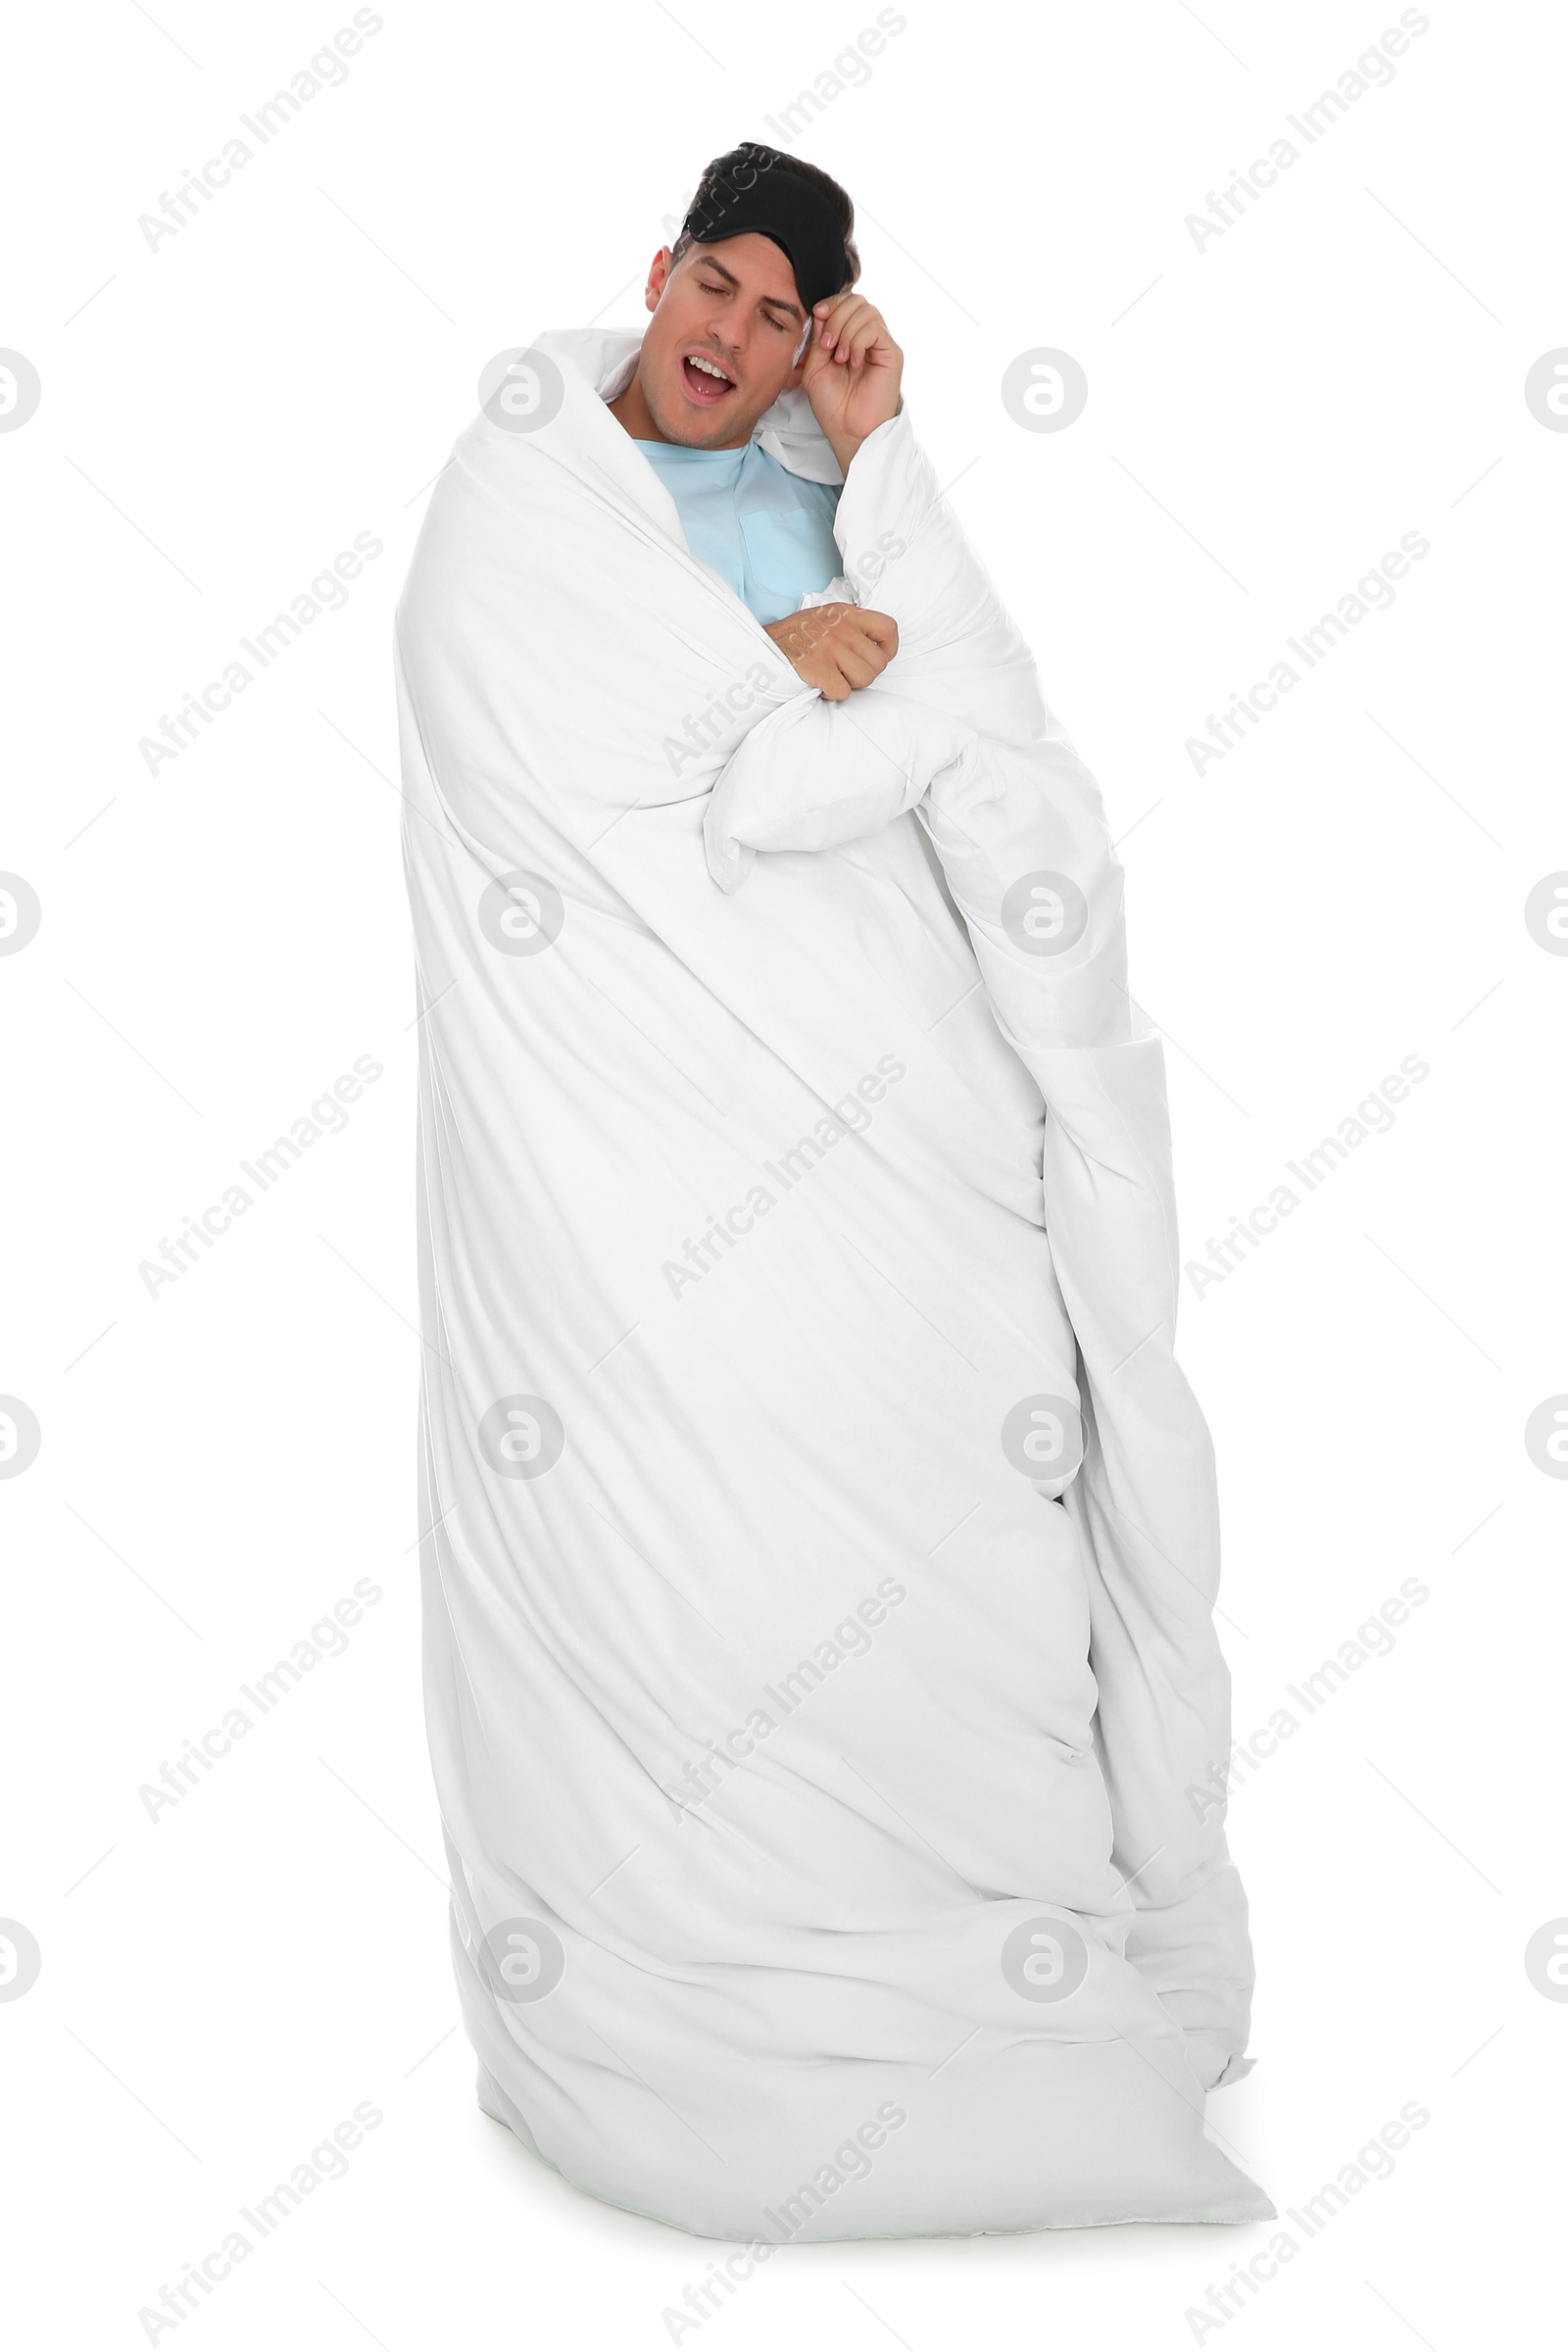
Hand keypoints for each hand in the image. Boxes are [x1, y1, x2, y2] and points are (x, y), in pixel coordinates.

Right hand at [763, 602, 898, 701]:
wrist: (761, 646)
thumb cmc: (796, 637)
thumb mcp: (826, 618)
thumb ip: (852, 628)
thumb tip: (879, 650)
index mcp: (847, 613)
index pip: (889, 629)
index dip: (888, 650)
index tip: (874, 658)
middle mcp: (841, 628)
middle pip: (878, 662)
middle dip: (865, 674)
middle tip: (845, 673)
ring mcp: (829, 647)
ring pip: (865, 679)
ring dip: (849, 685)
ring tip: (832, 677)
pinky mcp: (818, 667)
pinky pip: (843, 691)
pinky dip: (832, 694)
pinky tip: (819, 685)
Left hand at [799, 293, 902, 474]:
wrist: (847, 429)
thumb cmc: (832, 403)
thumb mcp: (814, 365)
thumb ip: (818, 337)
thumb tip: (822, 311)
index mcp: (848, 335)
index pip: (844, 301)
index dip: (830, 302)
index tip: (817, 315)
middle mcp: (866, 336)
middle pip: (856, 300)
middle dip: (836, 316)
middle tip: (827, 345)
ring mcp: (880, 344)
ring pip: (866, 310)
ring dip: (846, 331)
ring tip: (840, 358)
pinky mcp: (891, 353)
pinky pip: (874, 328)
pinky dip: (858, 342)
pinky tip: (854, 363)